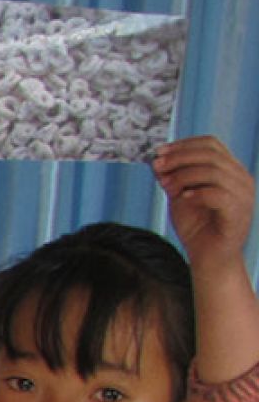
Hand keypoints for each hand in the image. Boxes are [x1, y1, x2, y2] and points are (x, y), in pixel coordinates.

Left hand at [154, 135, 252, 270]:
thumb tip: (156, 159)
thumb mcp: (179, 195)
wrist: (208, 257)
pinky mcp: (239, 213)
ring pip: (214, 171)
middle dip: (178, 158)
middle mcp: (241, 179)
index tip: (159, 152)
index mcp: (230, 170)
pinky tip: (182, 198)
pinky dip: (196, 193)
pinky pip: (218, 194)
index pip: (211, 144)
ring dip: (184, 176)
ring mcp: (243, 195)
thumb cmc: (196, 226)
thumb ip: (172, 177)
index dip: (183, 145)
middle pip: (210, 154)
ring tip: (166, 187)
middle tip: (157, 167)